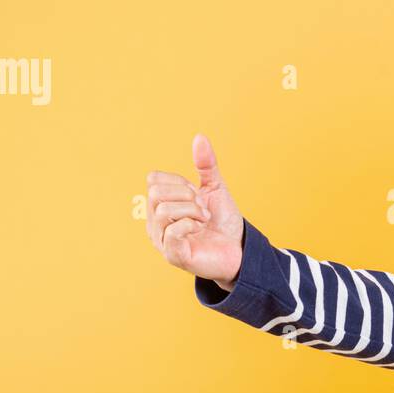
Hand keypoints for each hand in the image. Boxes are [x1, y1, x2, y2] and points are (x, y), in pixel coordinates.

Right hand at [146, 133, 244, 290]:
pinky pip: (172, 232)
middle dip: (186, 195)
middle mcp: (156, 222)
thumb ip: (206, 164)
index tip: (197, 193)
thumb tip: (200, 137)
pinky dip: (190, 225)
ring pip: (163, 210)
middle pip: (155, 193)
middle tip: (202, 208)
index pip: (154, 179)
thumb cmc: (223, 221)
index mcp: (161, 205)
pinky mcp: (173, 255)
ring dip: (192, 210)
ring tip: (204, 220)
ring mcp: (162, 240)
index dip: (179, 181)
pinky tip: (200, 230)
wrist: (239, 248)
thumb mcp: (215, 187)